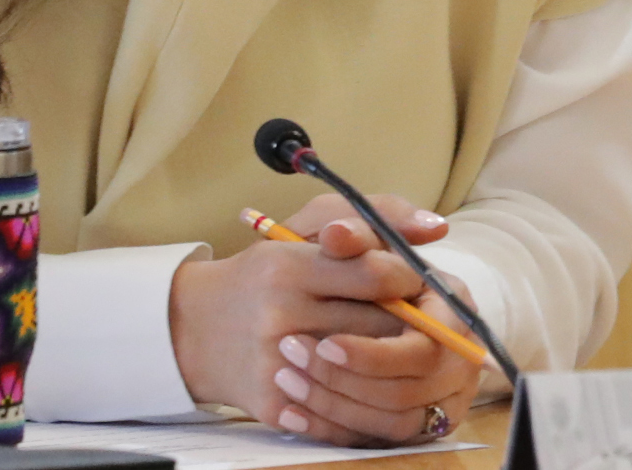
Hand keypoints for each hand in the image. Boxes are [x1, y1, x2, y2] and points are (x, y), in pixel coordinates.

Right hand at [170, 193, 477, 444]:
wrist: (195, 328)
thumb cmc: (263, 274)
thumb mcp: (306, 230)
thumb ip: (372, 216)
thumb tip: (436, 226)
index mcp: (287, 267)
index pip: (374, 274)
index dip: (407, 278)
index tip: (412, 281)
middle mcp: (278, 315)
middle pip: (379, 326)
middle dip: (408, 322)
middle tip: (417, 318)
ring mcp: (275, 365)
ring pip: (367, 374)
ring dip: (393, 365)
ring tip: (399, 353)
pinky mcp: (273, 404)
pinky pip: (341, 413)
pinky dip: (365, 404)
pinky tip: (371, 390)